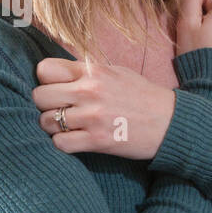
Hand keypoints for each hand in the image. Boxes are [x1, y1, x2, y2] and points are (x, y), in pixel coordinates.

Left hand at [33, 57, 176, 159]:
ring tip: (68, 127)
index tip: (56, 88)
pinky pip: (60, 143)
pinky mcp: (97, 140)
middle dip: (46, 105)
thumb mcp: (117, 72)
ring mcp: (93, 117)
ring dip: (53, 126)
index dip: (46, 80)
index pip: (45, 69)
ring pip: (46, 121)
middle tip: (59, 110)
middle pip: (39, 96)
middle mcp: (90, 91)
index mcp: (93, 71)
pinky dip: (63, 143)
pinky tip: (75, 140)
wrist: (172, 123)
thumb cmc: (144, 97)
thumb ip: (87, 71)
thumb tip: (58, 72)